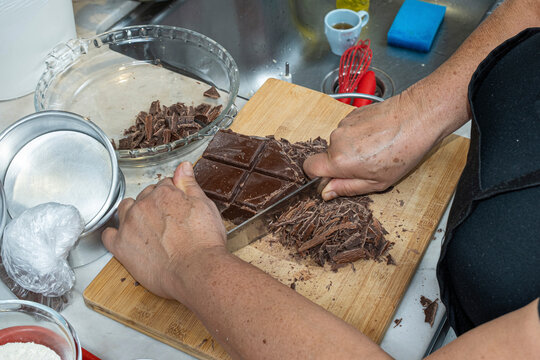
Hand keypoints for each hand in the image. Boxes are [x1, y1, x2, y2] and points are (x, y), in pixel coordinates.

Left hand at [102, 162, 226, 300]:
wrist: (197, 269)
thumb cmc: (204, 242)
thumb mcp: (204, 205)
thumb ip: (190, 184)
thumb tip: (183, 167)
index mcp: (164, 193)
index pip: (164, 185)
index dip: (172, 195)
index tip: (176, 206)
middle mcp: (144, 204)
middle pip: (144, 196)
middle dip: (154, 204)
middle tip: (166, 220)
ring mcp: (130, 224)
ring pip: (124, 209)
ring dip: (132, 213)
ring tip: (146, 227)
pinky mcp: (121, 246)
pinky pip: (108, 235)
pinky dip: (114, 235)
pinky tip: (124, 239)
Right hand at [304, 91, 439, 198]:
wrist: (416, 117)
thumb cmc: (403, 151)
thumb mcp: (377, 182)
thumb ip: (347, 188)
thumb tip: (327, 193)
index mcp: (339, 161)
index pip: (309, 168)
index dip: (316, 176)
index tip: (331, 179)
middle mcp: (336, 140)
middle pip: (327, 156)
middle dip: (342, 163)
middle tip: (367, 166)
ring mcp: (343, 125)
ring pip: (339, 143)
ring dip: (352, 149)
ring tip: (376, 150)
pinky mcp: (352, 114)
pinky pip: (348, 131)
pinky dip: (358, 136)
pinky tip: (377, 137)